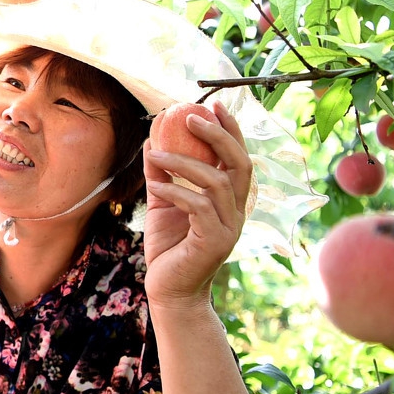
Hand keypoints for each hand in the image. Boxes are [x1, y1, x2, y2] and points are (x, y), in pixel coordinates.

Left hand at [142, 100, 252, 308]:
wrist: (168, 289)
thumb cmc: (168, 246)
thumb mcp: (162, 202)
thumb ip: (161, 173)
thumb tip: (153, 140)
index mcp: (229, 200)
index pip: (238, 157)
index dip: (231, 130)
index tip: (215, 104)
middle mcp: (236, 212)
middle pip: (240, 164)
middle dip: (219, 135)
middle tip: (192, 116)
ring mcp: (229, 228)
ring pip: (218, 183)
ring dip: (185, 162)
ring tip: (157, 153)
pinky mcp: (214, 242)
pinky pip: (198, 207)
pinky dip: (175, 190)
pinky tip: (155, 186)